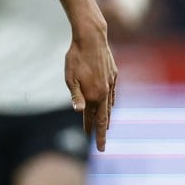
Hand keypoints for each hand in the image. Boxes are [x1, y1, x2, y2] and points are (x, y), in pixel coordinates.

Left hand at [65, 24, 117, 151]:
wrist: (92, 38)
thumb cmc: (76, 57)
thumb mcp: (70, 77)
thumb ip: (76, 96)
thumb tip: (79, 112)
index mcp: (94, 95)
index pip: (94, 119)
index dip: (93, 131)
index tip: (94, 145)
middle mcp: (105, 92)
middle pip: (104, 116)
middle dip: (102, 132)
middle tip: (102, 146)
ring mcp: (111, 83)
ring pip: (110, 106)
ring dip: (107, 118)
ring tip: (105, 128)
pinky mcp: (114, 75)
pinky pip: (113, 94)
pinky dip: (111, 103)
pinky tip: (110, 105)